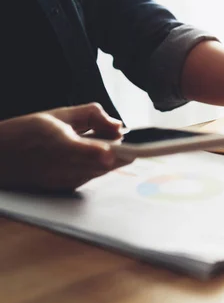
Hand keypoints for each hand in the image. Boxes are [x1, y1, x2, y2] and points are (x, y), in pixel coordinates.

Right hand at [0, 103, 126, 191]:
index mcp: (56, 142)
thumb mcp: (58, 114)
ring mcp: (64, 180)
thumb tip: (118, 125)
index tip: (111, 151)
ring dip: (109, 157)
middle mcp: (60, 166)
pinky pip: (92, 175)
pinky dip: (97, 165)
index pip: (80, 150)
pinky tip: (89, 154)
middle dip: (119, 149)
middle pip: (103, 163)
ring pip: (101, 170)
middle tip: (118, 136)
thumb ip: (92, 115)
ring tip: (101, 142)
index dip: (97, 151)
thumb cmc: (26, 132)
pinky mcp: (66, 188)